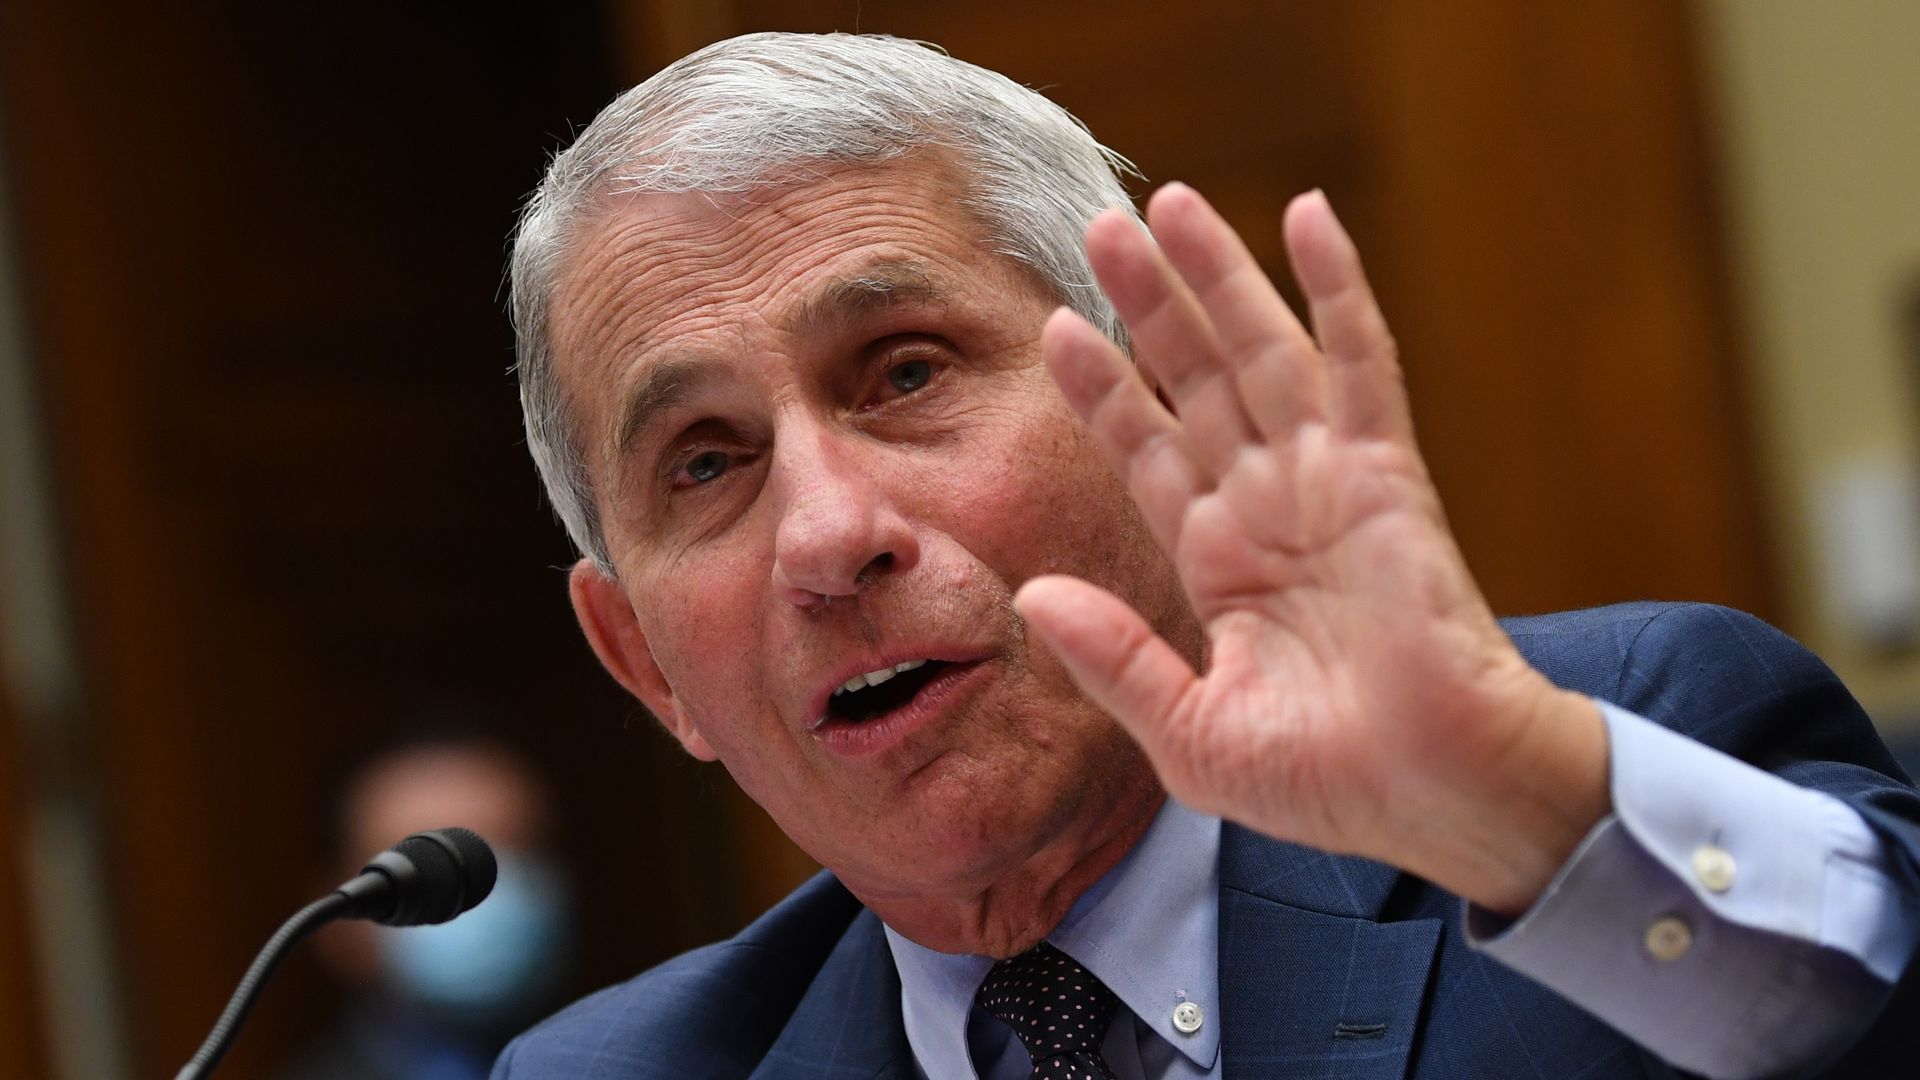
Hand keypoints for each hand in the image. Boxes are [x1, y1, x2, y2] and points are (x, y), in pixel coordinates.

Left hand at [1014, 185, 1608, 913]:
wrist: (1438, 795)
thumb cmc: (1327, 782)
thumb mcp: (1193, 735)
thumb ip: (1116, 661)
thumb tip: (1036, 593)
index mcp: (1216, 560)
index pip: (1145, 450)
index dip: (1104, 389)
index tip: (1054, 327)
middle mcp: (1265, 505)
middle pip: (1192, 378)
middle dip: (1146, 302)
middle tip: (1101, 222)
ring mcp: (1327, 481)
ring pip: (1260, 351)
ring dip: (1216, 276)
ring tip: (1166, 202)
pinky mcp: (1388, 473)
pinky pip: (1360, 362)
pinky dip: (1336, 288)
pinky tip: (1308, 216)